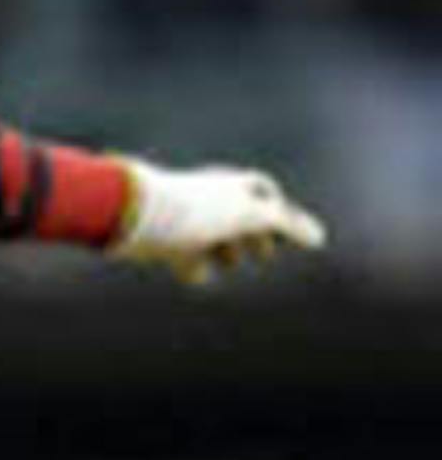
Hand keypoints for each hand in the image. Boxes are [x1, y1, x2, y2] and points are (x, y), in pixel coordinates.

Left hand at [112, 159, 326, 284]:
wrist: (140, 214)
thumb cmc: (199, 209)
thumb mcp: (250, 215)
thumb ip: (287, 224)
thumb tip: (320, 237)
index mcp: (229, 186)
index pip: (262, 193)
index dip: (278, 213)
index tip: (290, 233)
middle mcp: (207, 200)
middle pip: (238, 217)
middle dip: (252, 235)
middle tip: (262, 253)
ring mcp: (185, 221)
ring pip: (211, 238)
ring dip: (223, 251)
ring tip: (226, 258)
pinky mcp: (164, 241)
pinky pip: (184, 257)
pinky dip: (194, 267)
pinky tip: (196, 272)